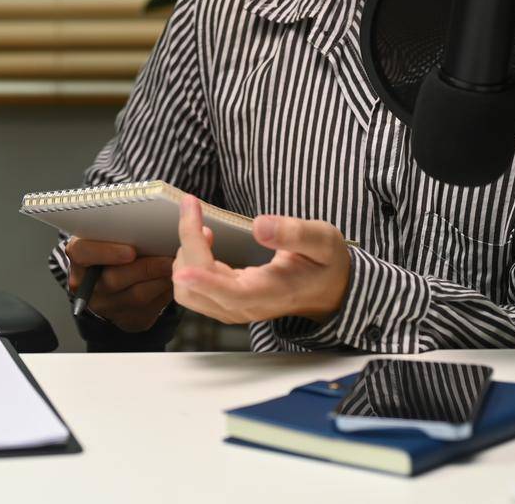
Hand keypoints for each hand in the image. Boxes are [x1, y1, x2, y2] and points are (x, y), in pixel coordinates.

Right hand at [64, 236, 173, 332]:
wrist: (112, 282)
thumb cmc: (113, 249)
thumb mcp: (108, 235)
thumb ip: (120, 229)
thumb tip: (150, 223)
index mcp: (80, 258)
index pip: (82, 253)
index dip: (106, 252)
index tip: (130, 251)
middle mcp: (89, 286)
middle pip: (114, 279)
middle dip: (146, 267)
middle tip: (169, 258)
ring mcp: (107, 307)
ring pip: (136, 296)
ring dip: (160, 280)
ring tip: (177, 266)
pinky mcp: (128, 320)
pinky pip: (150, 309)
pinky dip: (165, 292)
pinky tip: (174, 280)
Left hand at [170, 196, 351, 325]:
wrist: (330, 290)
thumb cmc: (325, 264)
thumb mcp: (322, 241)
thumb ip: (295, 233)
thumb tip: (260, 226)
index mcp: (270, 293)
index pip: (229, 294)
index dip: (204, 281)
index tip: (184, 266)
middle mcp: (246, 306)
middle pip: (196, 288)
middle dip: (188, 245)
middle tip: (194, 208)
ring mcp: (233, 308)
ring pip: (188, 293)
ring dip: (186, 257)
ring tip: (204, 229)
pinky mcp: (226, 302)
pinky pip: (193, 290)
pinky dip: (190, 264)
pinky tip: (207, 241)